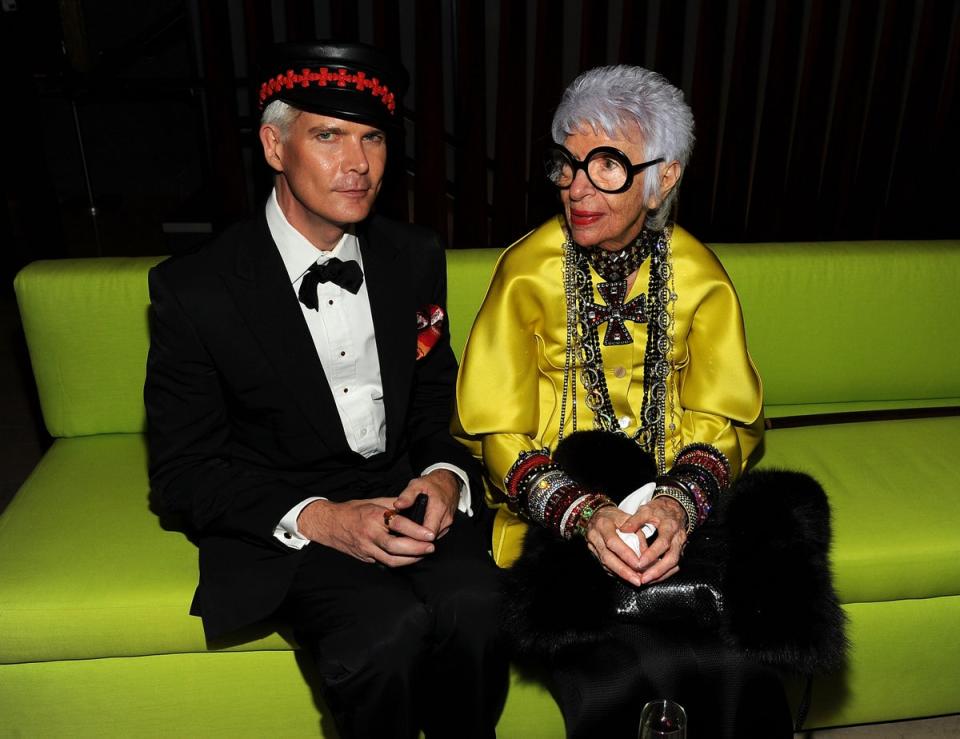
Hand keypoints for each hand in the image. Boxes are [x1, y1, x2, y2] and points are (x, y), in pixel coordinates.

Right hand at [297, 497, 433, 566]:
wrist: (329, 524)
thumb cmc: (353, 510)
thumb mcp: (373, 501)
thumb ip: (394, 504)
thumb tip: (414, 506)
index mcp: (373, 516)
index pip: (399, 525)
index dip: (416, 531)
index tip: (430, 534)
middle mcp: (370, 534)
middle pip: (396, 547)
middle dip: (417, 549)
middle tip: (431, 547)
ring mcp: (366, 548)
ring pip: (391, 560)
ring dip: (410, 559)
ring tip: (423, 554)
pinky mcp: (365, 557)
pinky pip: (384, 562)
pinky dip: (399, 561)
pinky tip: (409, 558)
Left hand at [390, 469, 459, 539]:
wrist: (448, 481)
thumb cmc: (433, 483)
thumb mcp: (417, 484)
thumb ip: (407, 496)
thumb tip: (398, 505)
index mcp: (438, 508)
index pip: (428, 533)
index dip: (416, 536)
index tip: (405, 534)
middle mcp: (446, 518)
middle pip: (430, 537)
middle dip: (417, 536)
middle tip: (404, 532)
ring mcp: (448, 523)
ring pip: (433, 537)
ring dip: (422, 535)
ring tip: (411, 528)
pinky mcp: (447, 525)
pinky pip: (436, 533)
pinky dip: (427, 531)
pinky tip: (419, 526)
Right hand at [583, 506, 645, 586]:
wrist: (596, 515)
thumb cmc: (614, 517)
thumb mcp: (628, 519)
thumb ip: (637, 535)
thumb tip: (646, 555)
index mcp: (603, 524)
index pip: (613, 542)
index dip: (626, 555)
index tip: (639, 564)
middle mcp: (594, 536)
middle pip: (607, 557)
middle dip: (623, 571)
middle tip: (637, 580)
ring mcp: (592, 546)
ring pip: (605, 564)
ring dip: (622, 575)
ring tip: (636, 580)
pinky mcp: (594, 554)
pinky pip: (605, 566)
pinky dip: (617, 573)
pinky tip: (628, 577)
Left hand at [619, 496, 687, 584]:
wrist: (675, 508)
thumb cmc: (659, 510)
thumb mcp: (646, 510)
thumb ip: (634, 520)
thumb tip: (623, 530)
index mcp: (670, 526)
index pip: (663, 543)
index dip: (652, 554)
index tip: (640, 563)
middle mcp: (678, 538)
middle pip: (672, 558)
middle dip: (658, 571)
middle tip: (643, 579)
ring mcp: (681, 546)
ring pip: (674, 565)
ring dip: (660, 575)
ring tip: (645, 580)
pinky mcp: (680, 552)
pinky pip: (674, 566)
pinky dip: (664, 574)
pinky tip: (652, 578)